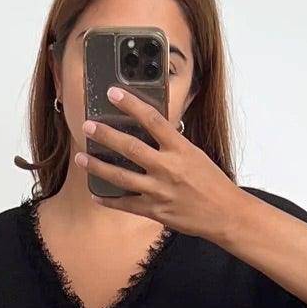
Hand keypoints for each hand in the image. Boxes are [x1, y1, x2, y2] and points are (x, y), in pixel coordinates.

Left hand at [75, 85, 246, 245]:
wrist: (225, 214)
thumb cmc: (212, 183)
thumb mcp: (195, 154)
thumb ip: (173, 144)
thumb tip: (154, 131)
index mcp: (180, 149)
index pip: (152, 119)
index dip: (131, 104)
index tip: (113, 93)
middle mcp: (167, 167)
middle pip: (130, 147)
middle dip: (105, 135)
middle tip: (87, 126)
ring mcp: (159, 190)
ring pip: (121, 177)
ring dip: (98, 166)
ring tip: (81, 158)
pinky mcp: (155, 211)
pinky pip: (126, 204)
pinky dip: (109, 201)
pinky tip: (96, 195)